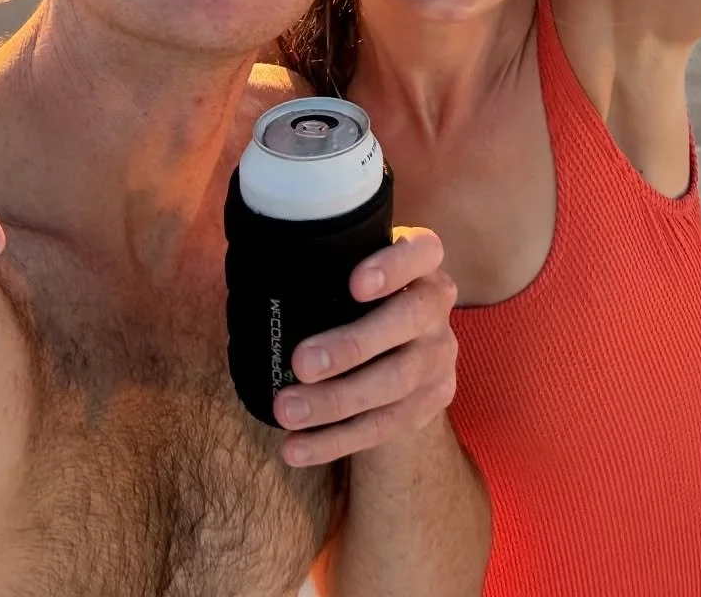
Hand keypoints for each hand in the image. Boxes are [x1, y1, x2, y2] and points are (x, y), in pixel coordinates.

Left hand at [273, 227, 457, 465]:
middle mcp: (437, 305)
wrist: (403, 347)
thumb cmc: (360, 300)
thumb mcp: (355, 273)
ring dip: (337, 400)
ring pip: (396, 380)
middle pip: (408, 320)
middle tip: (301, 363)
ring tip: (287, 410)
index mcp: (422, 264)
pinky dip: (335, 440)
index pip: (422, 252)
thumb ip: (330, 272)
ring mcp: (439, 355)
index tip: (354, 284)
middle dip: (353, 344)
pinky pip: (384, 425)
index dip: (394, 266)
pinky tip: (296, 448)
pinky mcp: (432, 400)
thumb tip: (261, 281)